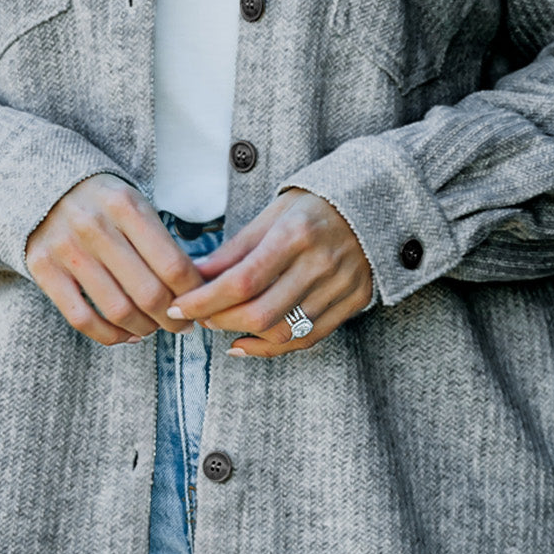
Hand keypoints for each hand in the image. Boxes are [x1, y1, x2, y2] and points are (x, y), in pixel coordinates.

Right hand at [25, 174, 207, 344]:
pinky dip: (109, 335)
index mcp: (125, 206)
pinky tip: (125, 334)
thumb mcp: (135, 204)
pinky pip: (82, 318)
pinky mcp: (43, 270)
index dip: (193, 294)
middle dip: (173, 318)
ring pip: (118, 310)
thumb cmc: (102, 203)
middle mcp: (94, 227)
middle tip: (182, 324)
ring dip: (144, 329)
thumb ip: (161, 241)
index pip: (173, 265)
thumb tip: (195, 289)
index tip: (200, 303)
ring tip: (153, 328)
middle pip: (148, 293)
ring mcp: (67, 250)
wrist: (44, 186)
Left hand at [165, 188, 373, 357]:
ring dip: (242, 335)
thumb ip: (235, 249)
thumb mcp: (272, 215)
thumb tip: (195, 276)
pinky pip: (307, 339)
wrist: (374, 205)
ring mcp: (340, 287)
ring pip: (282, 332)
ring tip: (219, 323)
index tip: (179, 306)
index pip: (241, 281)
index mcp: (296, 234)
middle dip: (219, 321)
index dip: (204, 300)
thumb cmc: (314, 207)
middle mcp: (320, 263)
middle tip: (197, 316)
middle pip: (260, 313)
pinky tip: (245, 342)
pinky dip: (271, 348)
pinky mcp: (353, 303)